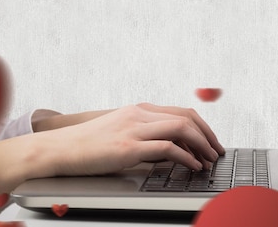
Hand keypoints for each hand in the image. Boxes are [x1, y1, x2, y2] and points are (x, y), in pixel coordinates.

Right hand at [54, 103, 224, 174]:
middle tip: (217, 151)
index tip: (211, 141)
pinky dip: (186, 157)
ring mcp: (134, 129)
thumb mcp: (121, 131)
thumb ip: (145, 135)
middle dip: (207, 135)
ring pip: (181, 129)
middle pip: (186, 117)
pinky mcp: (128, 147)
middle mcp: (139, 115)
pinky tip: (192, 166)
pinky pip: (167, 148)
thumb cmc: (88, 144)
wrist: (60, 148)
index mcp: (139, 110)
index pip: (181, 112)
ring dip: (201, 145)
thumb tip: (171, 150)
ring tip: (209, 160)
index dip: (201, 126)